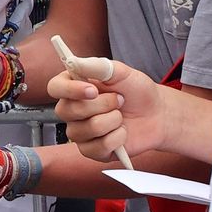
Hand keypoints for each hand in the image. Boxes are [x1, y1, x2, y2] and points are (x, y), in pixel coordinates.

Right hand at [48, 60, 165, 162]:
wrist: (156, 114)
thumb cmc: (136, 91)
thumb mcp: (122, 72)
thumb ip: (98, 67)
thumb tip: (75, 62)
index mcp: (73, 87)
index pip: (55, 88)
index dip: (70, 90)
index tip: (93, 90)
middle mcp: (71, 110)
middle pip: (69, 111)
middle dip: (102, 105)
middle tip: (120, 99)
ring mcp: (80, 132)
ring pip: (86, 129)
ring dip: (112, 120)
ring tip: (121, 116)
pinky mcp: (92, 150)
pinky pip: (98, 147)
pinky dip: (117, 138)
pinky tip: (122, 132)